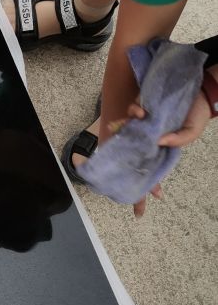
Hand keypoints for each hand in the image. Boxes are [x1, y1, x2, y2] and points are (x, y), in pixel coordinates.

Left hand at [114, 87, 211, 216]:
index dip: (144, 195)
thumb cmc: (196, 115)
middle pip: (130, 158)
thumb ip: (178, 140)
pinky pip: (131, 114)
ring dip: (125, 130)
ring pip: (127, 134)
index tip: (138, 214)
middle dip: (119, 167)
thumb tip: (159, 141)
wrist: (198, 90)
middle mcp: (148, 140)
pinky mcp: (142, 109)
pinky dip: (132, 113)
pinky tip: (138, 111)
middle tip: (106, 176)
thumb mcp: (192, 132)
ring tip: (130, 122)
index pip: (150, 176)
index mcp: (160, 150)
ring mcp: (143, 125)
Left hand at [122, 88, 211, 147]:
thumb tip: (158, 142)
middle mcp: (151, 125)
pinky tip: (141, 110)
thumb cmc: (197, 117)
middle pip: (133, 129)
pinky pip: (138, 103)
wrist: (204, 95)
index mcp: (159, 135)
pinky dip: (136, 107)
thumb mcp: (191, 133)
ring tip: (140, 115)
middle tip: (128, 131)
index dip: (135, 144)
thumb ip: (177, 140)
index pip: (143, 142)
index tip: (130, 146)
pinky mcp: (149, 99)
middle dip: (127, 131)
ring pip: (133, 116)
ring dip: (132, 117)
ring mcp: (149, 112)